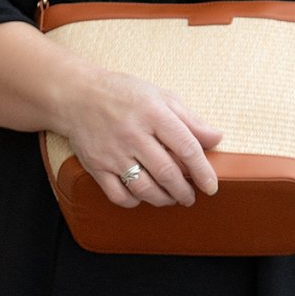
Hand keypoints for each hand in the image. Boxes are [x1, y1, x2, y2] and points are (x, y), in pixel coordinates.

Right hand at [62, 64, 223, 209]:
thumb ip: (190, 120)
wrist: (76, 95)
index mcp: (153, 113)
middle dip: (184, 191)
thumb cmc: (124, 94)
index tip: (211, 186)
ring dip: (163, 199)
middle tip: (191, 196)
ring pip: (144, 188)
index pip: (186, 147)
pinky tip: (143, 196)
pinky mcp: (96, 166)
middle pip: (167, 173)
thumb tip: (217, 138)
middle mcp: (133, 134)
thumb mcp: (161, 97)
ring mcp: (113, 152)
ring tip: (172, 198)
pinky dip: (134, 201)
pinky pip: (118, 195)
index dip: (203, 171)